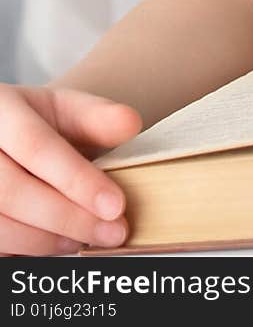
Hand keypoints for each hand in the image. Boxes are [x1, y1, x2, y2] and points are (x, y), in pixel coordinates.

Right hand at [0, 83, 141, 254]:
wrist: (3, 137)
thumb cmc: (35, 124)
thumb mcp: (64, 110)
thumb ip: (97, 117)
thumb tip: (131, 123)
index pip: (36, 147)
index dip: (77, 180)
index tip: (116, 206)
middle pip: (13, 192)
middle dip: (68, 217)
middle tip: (113, 232)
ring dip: (47, 240)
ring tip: (86, 238)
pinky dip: (26, 251)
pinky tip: (56, 246)